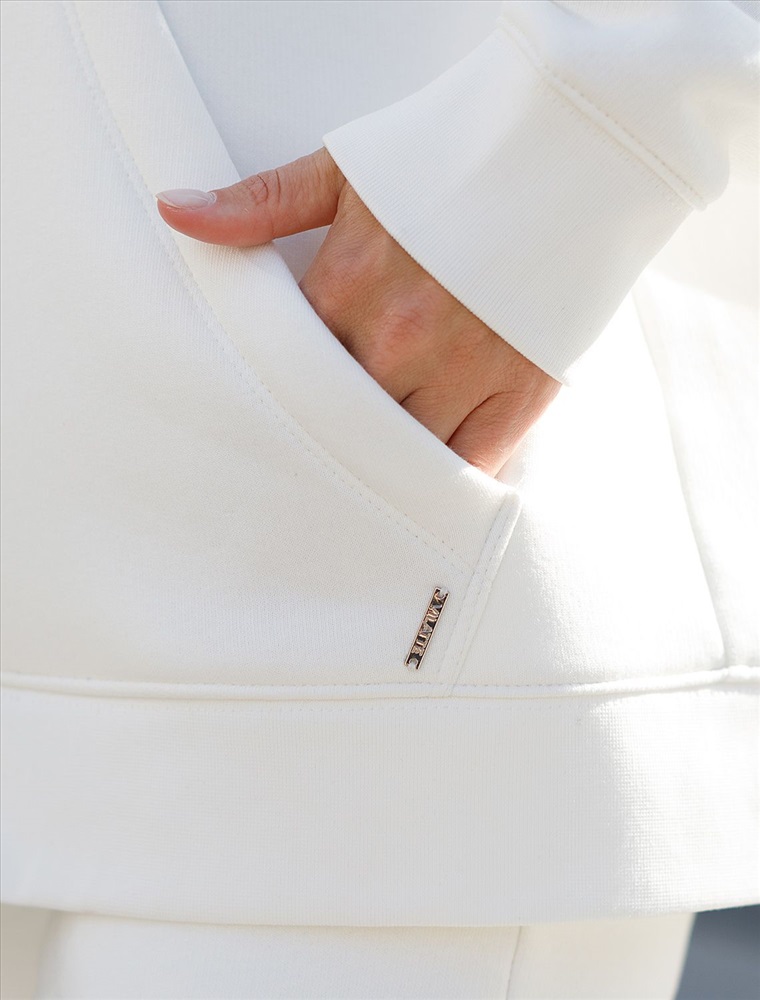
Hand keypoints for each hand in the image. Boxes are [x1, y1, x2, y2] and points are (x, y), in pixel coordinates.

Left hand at [156, 148, 559, 476]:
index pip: (285, 370)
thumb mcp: (349, 168)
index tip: (261, 416)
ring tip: (355, 491)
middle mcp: (398, 340)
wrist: (574, 150)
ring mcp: (461, 371)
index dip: (271, 397)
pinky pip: (468, 466)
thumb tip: (173, 214)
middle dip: (318, 443)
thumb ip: (261, 203)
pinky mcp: (519, 393)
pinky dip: (443, 484)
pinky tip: (420, 494)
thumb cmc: (455, 157)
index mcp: (347, 288)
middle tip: (294, 477)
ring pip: (397, 454)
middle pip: (335, 422)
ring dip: (376, 470)